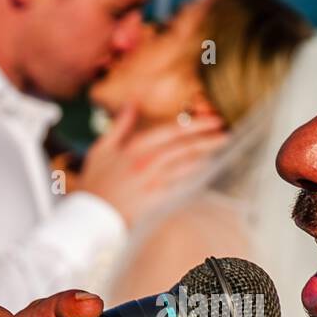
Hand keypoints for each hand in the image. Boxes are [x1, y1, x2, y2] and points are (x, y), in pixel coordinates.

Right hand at [77, 104, 226, 226]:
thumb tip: (131, 102)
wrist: (92, 214)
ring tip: (222, 145)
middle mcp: (146, 163)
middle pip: (183, 147)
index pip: (170, 131)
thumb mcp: (101, 148)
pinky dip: (196, 176)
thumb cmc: (96, 182)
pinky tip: (208, 169)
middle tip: (225, 130)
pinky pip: (181, 186)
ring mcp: (153, 182)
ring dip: (206, 154)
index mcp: (134, 148)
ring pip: (186, 165)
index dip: (193, 124)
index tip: (210, 119)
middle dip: (207, 137)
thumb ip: (120, 125)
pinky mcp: (157, 200)